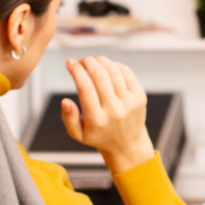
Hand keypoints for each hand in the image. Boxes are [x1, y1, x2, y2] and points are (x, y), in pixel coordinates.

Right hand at [62, 56, 154, 173]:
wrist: (127, 144)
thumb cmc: (99, 136)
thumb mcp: (78, 134)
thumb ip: (69, 118)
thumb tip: (64, 101)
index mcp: (96, 119)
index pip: (85, 88)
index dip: (76, 71)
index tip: (69, 63)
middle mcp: (114, 110)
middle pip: (100, 76)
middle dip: (88, 62)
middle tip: (81, 60)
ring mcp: (129, 102)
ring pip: (114, 72)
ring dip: (101, 61)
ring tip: (93, 61)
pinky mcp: (140, 96)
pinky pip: (127, 73)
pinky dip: (115, 65)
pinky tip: (107, 65)